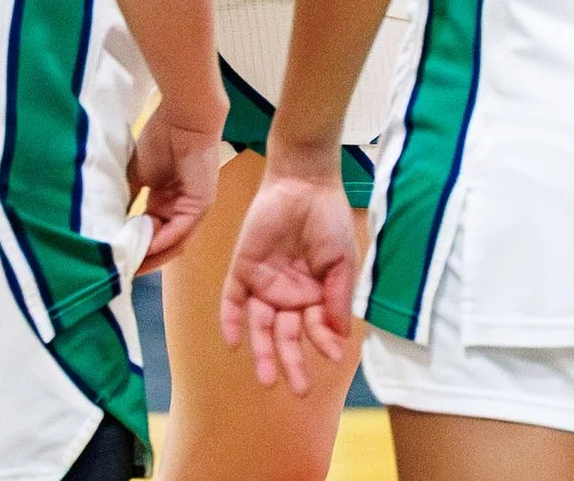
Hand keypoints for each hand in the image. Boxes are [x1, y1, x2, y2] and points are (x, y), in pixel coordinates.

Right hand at [128, 111, 223, 275]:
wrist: (183, 118)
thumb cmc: (161, 139)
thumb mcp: (135, 176)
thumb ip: (126, 200)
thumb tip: (106, 222)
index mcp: (167, 204)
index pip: (150, 236)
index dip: (133, 249)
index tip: (112, 260)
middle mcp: (180, 211)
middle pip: (162, 246)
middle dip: (141, 260)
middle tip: (118, 273)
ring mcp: (193, 210)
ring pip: (172, 244)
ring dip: (151, 258)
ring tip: (129, 268)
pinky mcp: (201, 205)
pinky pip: (180, 231)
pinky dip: (162, 243)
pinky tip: (145, 250)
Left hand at [218, 164, 358, 394]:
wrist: (304, 183)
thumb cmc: (329, 219)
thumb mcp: (341, 261)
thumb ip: (338, 298)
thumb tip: (341, 337)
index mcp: (314, 294)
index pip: (315, 328)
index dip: (323, 343)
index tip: (334, 356)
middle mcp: (288, 295)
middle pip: (286, 335)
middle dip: (292, 362)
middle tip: (299, 389)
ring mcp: (264, 284)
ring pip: (260, 326)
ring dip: (262, 353)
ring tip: (267, 379)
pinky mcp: (242, 270)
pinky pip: (233, 302)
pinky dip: (232, 321)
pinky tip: (235, 343)